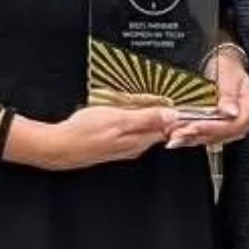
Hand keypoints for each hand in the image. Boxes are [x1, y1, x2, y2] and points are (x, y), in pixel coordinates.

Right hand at [26, 104, 179, 170]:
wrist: (61, 147)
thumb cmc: (86, 133)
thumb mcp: (119, 119)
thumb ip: (147, 118)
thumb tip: (172, 115)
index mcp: (140, 140)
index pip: (169, 129)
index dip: (179, 117)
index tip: (187, 106)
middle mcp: (135, 146)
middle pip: (159, 131)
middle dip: (168, 117)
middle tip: (175, 101)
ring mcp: (124, 147)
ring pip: (146, 131)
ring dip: (152, 119)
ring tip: (156, 104)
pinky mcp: (113, 145)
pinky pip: (133, 132)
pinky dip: (137, 122)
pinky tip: (131, 113)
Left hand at [165, 47, 248, 149]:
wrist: (223, 62)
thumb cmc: (226, 65)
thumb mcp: (228, 73)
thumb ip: (229, 93)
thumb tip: (231, 112)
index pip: (233, 125)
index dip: (212, 128)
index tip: (193, 127)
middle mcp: (244, 121)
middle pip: (221, 135)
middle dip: (198, 135)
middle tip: (177, 134)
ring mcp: (233, 126)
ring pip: (212, 138)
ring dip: (192, 138)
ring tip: (174, 136)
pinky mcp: (222, 128)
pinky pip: (207, 136)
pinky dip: (192, 137)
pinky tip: (179, 136)